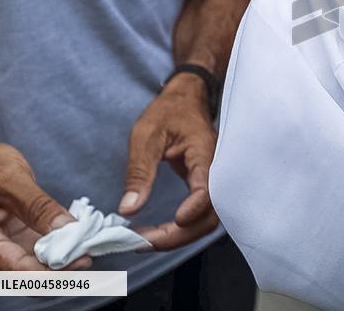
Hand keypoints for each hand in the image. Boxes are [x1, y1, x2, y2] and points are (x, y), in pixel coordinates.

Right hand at [0, 133, 89, 269]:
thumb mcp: (10, 180)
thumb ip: (38, 206)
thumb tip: (68, 229)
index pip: (18, 269)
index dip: (53, 269)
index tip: (83, 258)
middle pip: (28, 269)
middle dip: (61, 263)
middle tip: (92, 250)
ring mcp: (2, 243)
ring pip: (35, 260)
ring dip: (62, 254)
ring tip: (89, 242)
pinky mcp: (14, 235)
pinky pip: (37, 246)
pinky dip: (58, 242)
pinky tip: (78, 235)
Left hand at [121, 74, 218, 250]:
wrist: (185, 100)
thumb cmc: (167, 112)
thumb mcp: (146, 136)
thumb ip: (139, 172)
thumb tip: (128, 209)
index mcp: (205, 152)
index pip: (208, 187)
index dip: (194, 208)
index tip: (173, 220)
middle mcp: (216, 170)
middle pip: (210, 214)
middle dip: (179, 235)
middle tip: (143, 243)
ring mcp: (213, 180)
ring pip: (206, 220)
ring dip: (178, 236)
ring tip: (146, 241)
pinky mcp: (205, 186)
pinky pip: (200, 214)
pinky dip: (181, 229)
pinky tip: (158, 232)